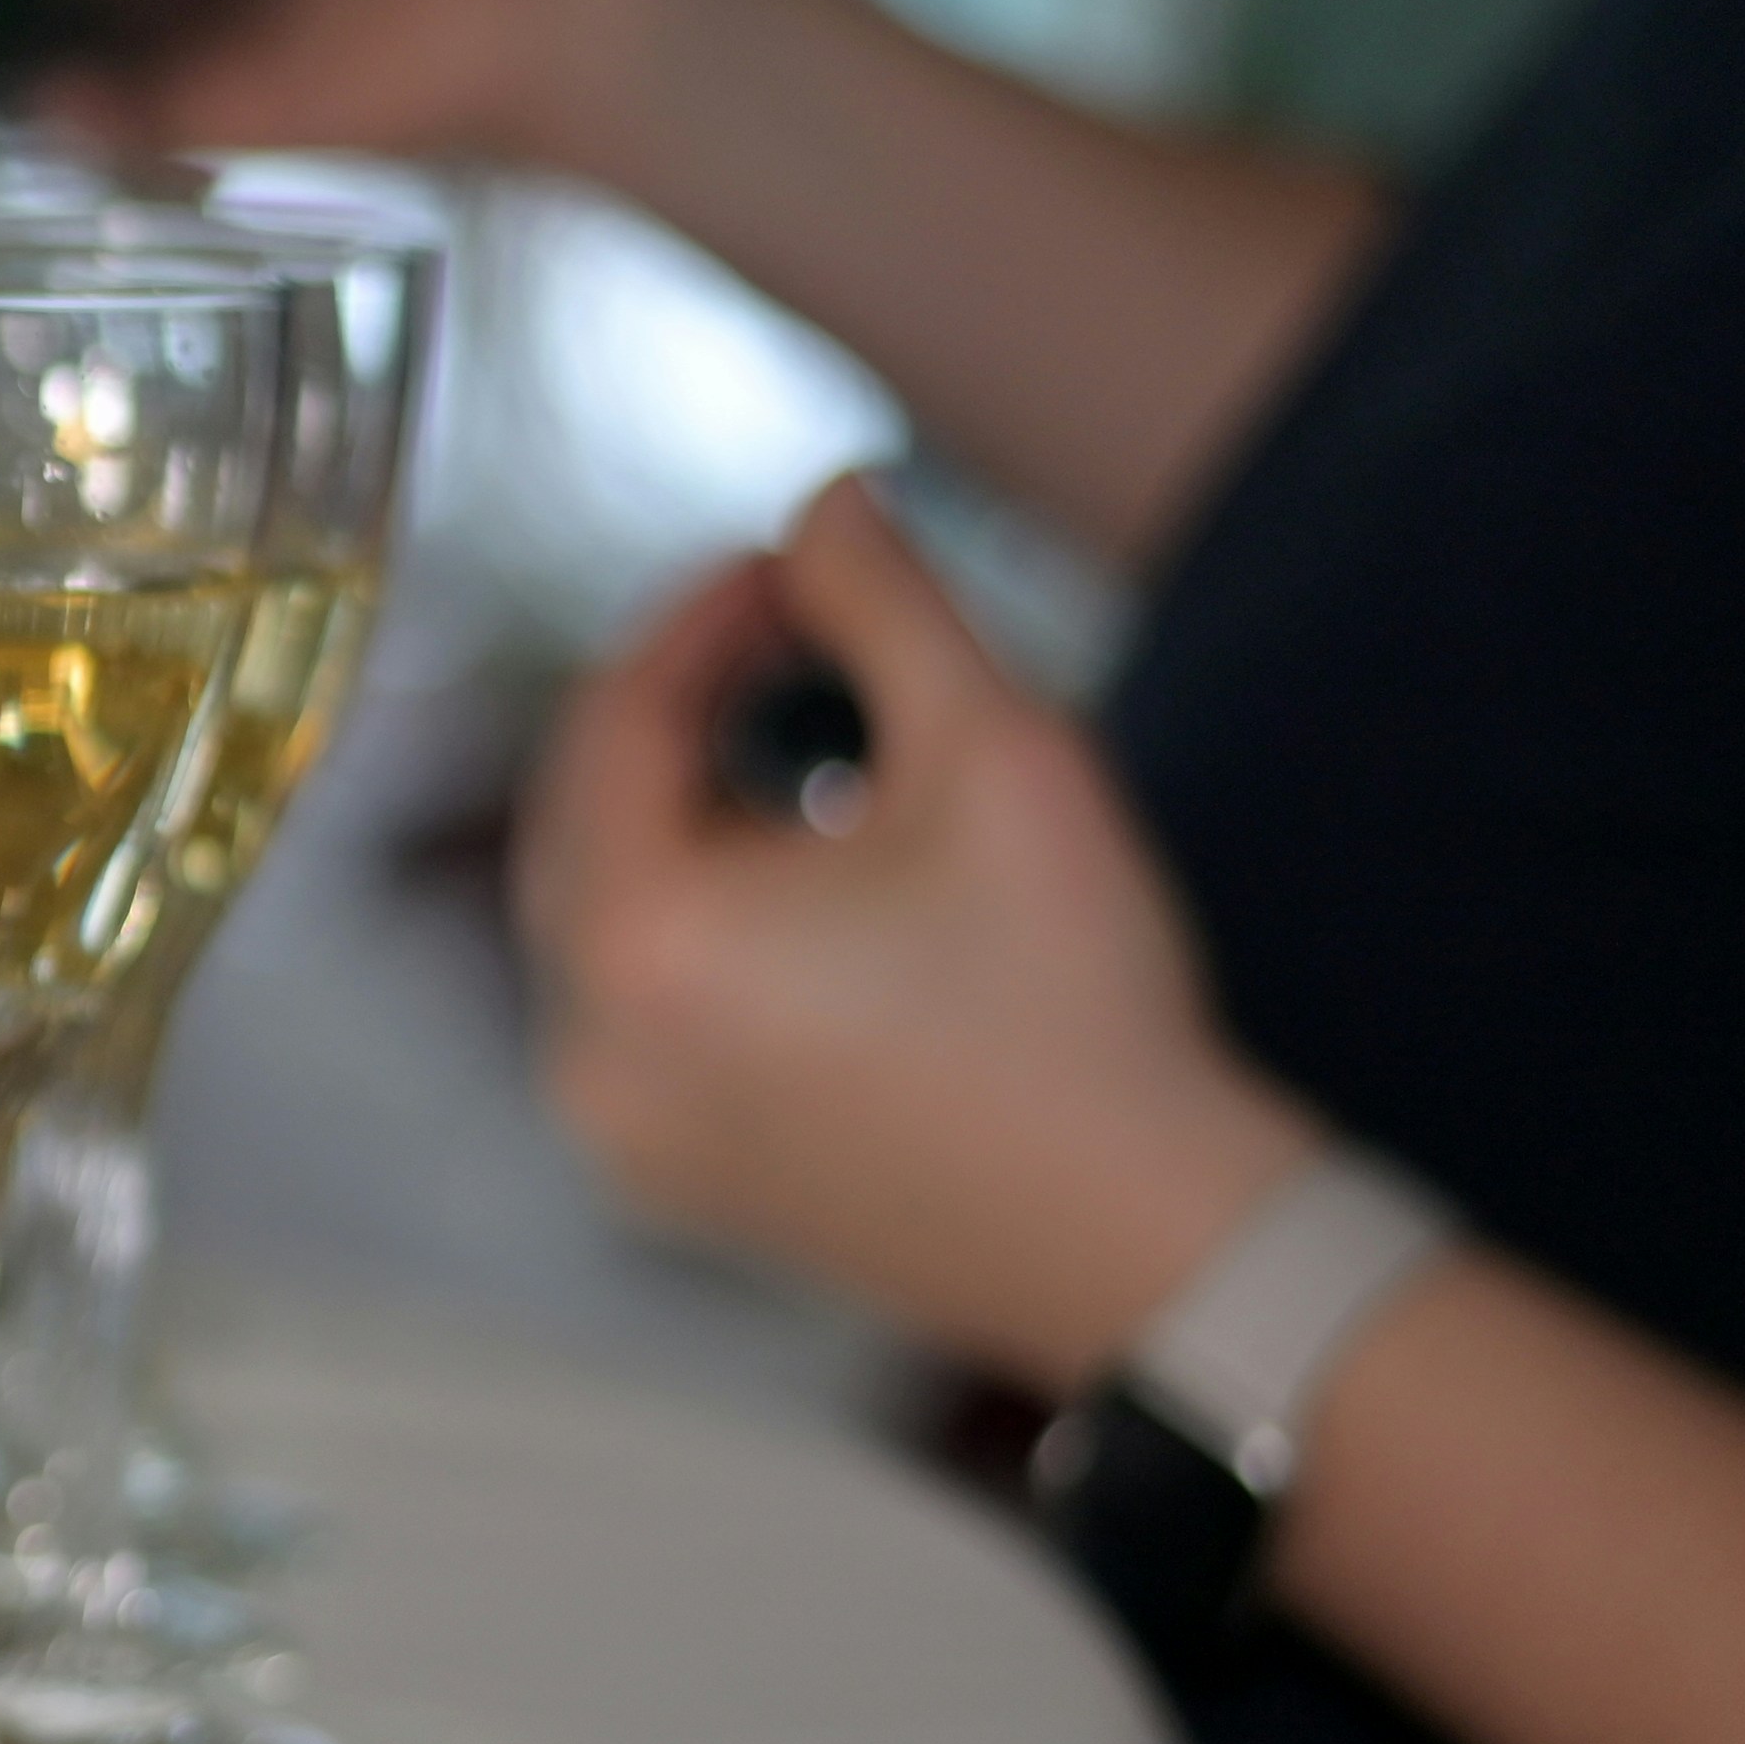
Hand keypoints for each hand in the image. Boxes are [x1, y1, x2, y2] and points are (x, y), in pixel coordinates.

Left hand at [513, 476, 1319, 1386]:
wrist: (1159, 1243)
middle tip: (798, 641)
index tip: (791, 567)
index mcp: (637, 945)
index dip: (697, 620)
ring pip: (609, 920)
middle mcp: (588, 1054)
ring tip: (819, 763)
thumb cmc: (1080, 1005)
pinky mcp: (677, 1186)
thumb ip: (884, 600)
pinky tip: (817, 900)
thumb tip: (827, 500)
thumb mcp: (994, 750)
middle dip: (680, 715)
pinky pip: (643, 1018)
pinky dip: (700, 936)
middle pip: (584, 820)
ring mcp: (621, 1136)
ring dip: (689, 824)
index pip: (612, 723)